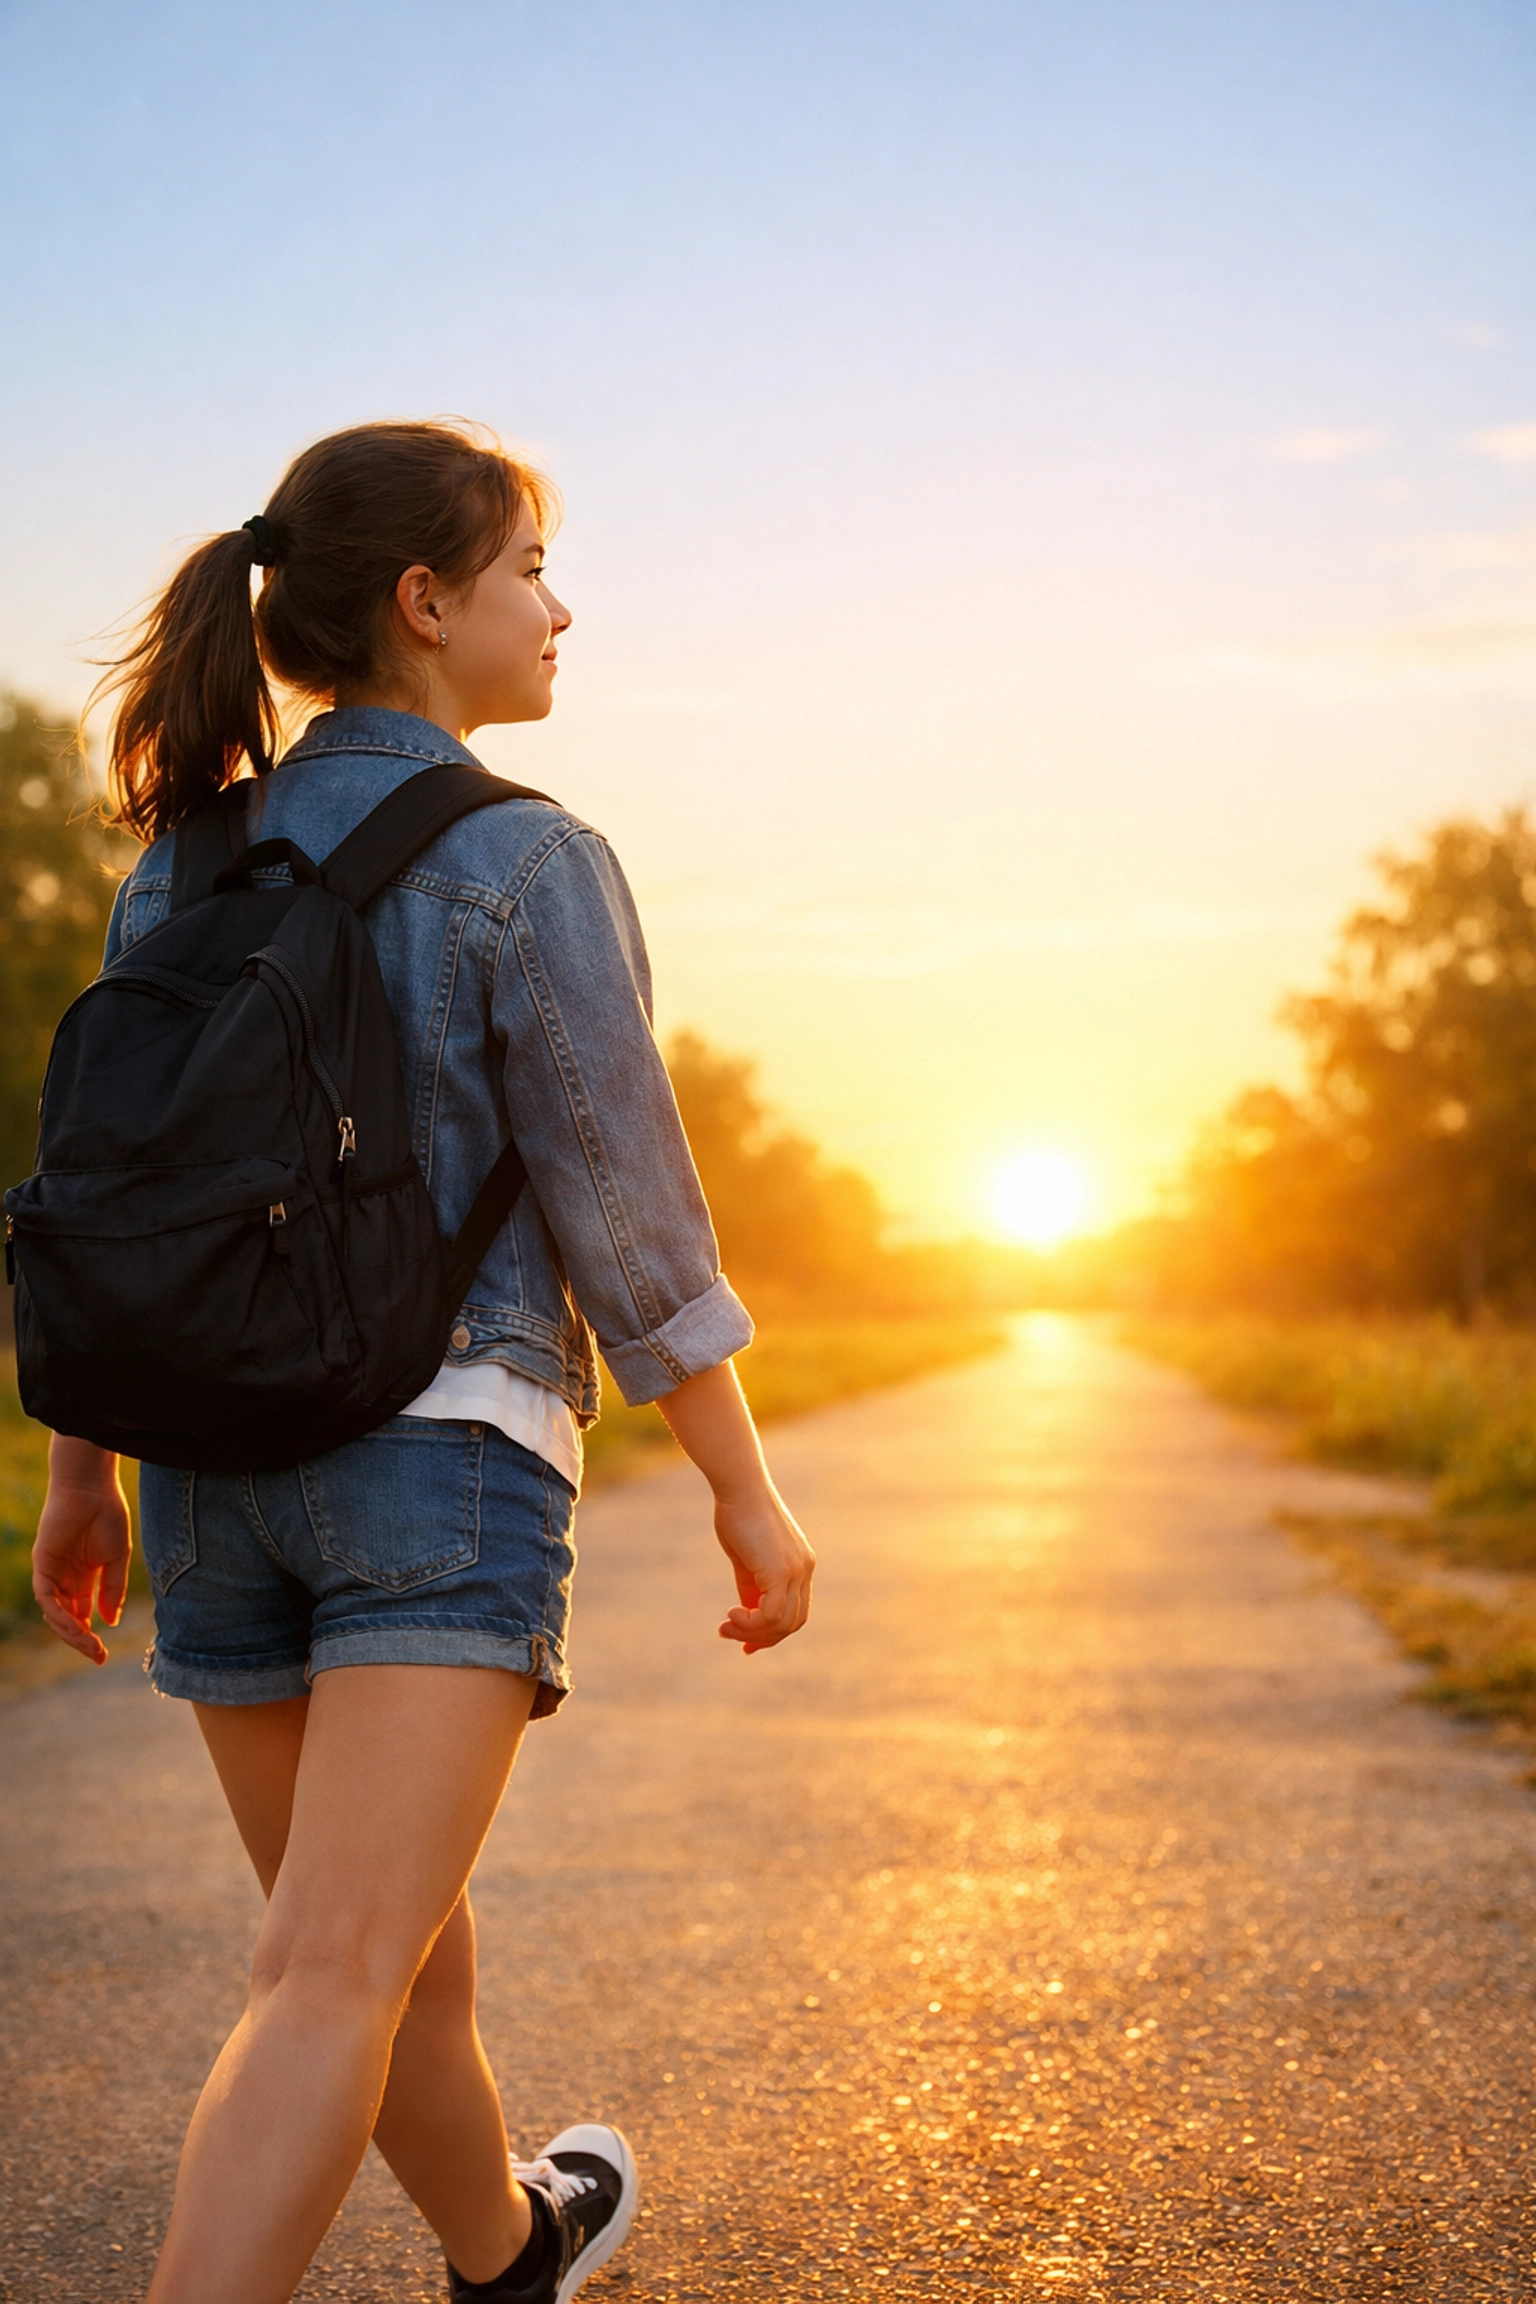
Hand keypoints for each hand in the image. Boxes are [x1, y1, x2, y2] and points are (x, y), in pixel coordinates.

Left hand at [33, 1437, 132, 1664]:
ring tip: (89, 1644)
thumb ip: (112, 1590)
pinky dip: (58, 1614)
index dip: (91, 1637)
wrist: (92, 1488)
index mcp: (85, 1578)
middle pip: (68, 1619)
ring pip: (55, 1613)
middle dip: (81, 1640)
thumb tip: (110, 1621)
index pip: (83, 1615)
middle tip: (97, 1656)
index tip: (104, 1657)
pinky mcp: (42, 1564)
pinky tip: (75, 1626)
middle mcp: (66, 1579)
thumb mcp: (116, 1559)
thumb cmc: (107, 1516)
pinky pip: (46, 1597)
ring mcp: (52, 1572)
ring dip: (70, 1632)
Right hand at [654, 1359, 815, 1652]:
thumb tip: (747, 1611)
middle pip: (793, 1622)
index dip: (773, 1631)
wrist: (739, 1486)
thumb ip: (752, 1585)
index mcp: (801, 1564)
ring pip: (783, 1623)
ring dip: (752, 1632)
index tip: (746, 1641)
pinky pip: (771, 1615)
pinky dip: (751, 1623)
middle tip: (729, 1634)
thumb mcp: (746, 1557)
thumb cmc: (738, 1513)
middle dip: (762, 1637)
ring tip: (726, 1626)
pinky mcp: (781, 1571)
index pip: (796, 1610)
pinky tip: (731, 1614)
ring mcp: (796, 1570)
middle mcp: (805, 1569)